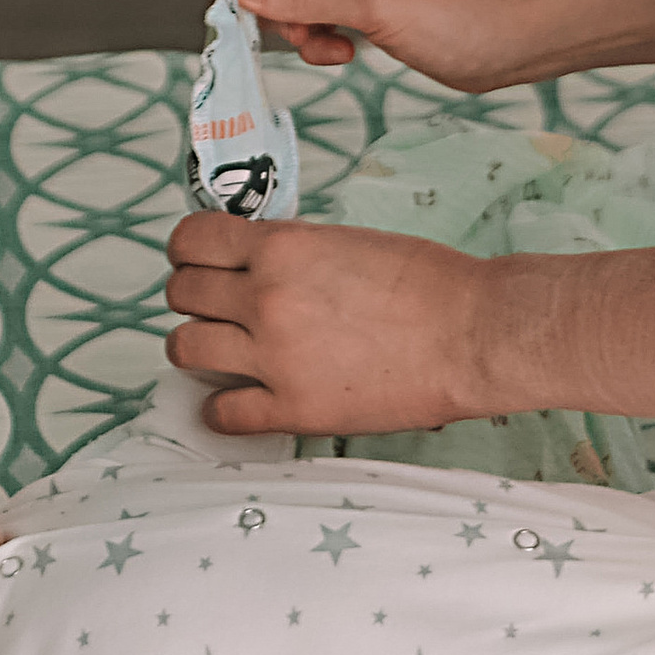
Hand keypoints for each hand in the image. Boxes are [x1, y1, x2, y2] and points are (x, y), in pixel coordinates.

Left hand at [165, 213, 503, 435]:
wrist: (472, 334)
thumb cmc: (428, 282)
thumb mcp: (346, 240)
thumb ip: (291, 251)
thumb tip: (254, 262)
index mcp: (281, 248)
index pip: (191, 240)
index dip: (188, 250)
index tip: (197, 259)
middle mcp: (266, 299)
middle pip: (181, 293)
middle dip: (193, 296)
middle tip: (213, 305)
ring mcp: (274, 358)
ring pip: (185, 349)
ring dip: (196, 346)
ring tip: (219, 350)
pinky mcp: (293, 409)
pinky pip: (221, 414)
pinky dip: (219, 409)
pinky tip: (236, 402)